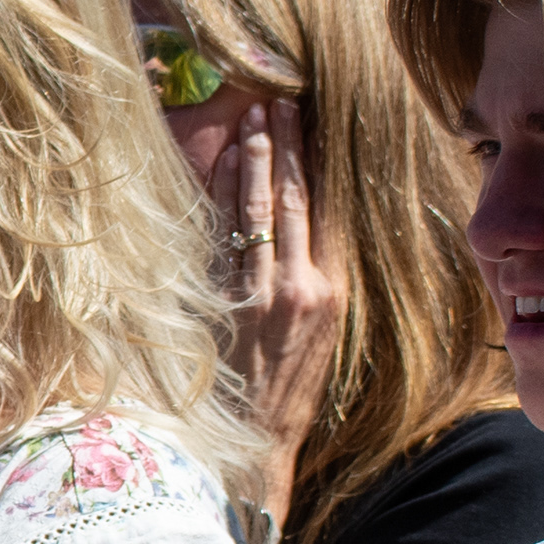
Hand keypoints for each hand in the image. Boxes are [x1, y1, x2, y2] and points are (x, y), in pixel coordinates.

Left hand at [207, 98, 340, 515]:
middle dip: (279, 148)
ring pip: (250, 213)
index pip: (320, 208)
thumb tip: (300, 225)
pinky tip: (212, 169)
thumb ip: (312, 278)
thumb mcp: (321, 332)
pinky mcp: (220, 306)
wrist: (256, 441)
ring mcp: (256, 295)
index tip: (304, 118)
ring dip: (246, 163)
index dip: (310, 159)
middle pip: (287, 201)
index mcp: (331, 292)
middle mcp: (298, 288)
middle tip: (271, 102)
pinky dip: (214, 201)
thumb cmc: (287, 386)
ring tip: (246, 122)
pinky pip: (216, 241)